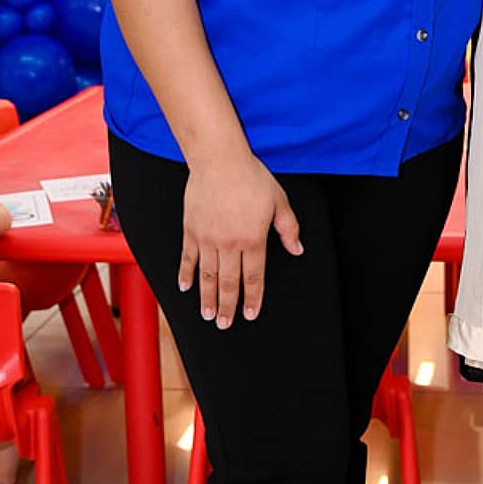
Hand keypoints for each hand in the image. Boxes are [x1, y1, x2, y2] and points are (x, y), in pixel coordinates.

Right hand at [178, 151, 302, 328]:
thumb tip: (297, 249)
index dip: (252, 298)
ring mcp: (208, 238)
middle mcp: (229, 244)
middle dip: (228, 306)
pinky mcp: (191, 230)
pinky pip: (188, 258)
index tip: (250, 314)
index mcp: (253, 238)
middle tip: (224, 324)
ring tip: (208, 314)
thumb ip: (288, 228)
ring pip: (207, 275)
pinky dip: (186, 274)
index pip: (253, 277)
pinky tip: (185, 287)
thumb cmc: (252, 177)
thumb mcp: (279, 200)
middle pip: (229, 282)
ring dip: (207, 298)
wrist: (219, 160)